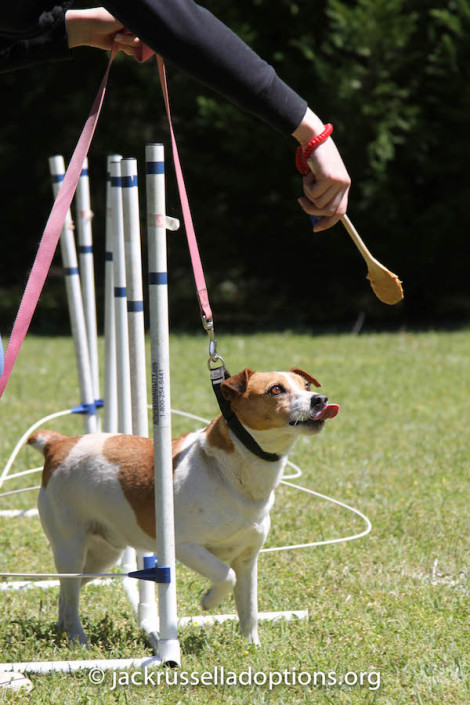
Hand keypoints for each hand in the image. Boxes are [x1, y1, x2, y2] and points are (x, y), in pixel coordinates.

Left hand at [65, 8, 140, 57]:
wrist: (90, 29)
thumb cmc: (105, 19)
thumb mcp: (123, 19)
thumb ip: (137, 26)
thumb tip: (147, 35)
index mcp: (131, 17)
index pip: (144, 27)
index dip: (143, 33)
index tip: (137, 34)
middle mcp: (130, 26)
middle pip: (142, 38)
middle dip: (132, 39)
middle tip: (119, 34)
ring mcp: (127, 36)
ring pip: (136, 46)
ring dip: (127, 44)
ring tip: (116, 38)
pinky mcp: (122, 46)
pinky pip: (131, 51)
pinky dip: (125, 49)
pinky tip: (117, 44)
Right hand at [292, 108, 350, 231]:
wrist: (314, 139)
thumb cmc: (315, 159)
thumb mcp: (320, 179)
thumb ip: (320, 196)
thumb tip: (314, 219)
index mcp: (344, 186)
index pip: (340, 212)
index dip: (328, 223)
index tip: (315, 228)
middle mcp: (344, 184)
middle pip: (328, 211)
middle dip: (311, 210)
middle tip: (301, 200)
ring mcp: (338, 181)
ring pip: (318, 203)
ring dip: (308, 194)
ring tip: (307, 180)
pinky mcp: (329, 177)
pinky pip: (313, 193)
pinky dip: (306, 186)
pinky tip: (309, 174)